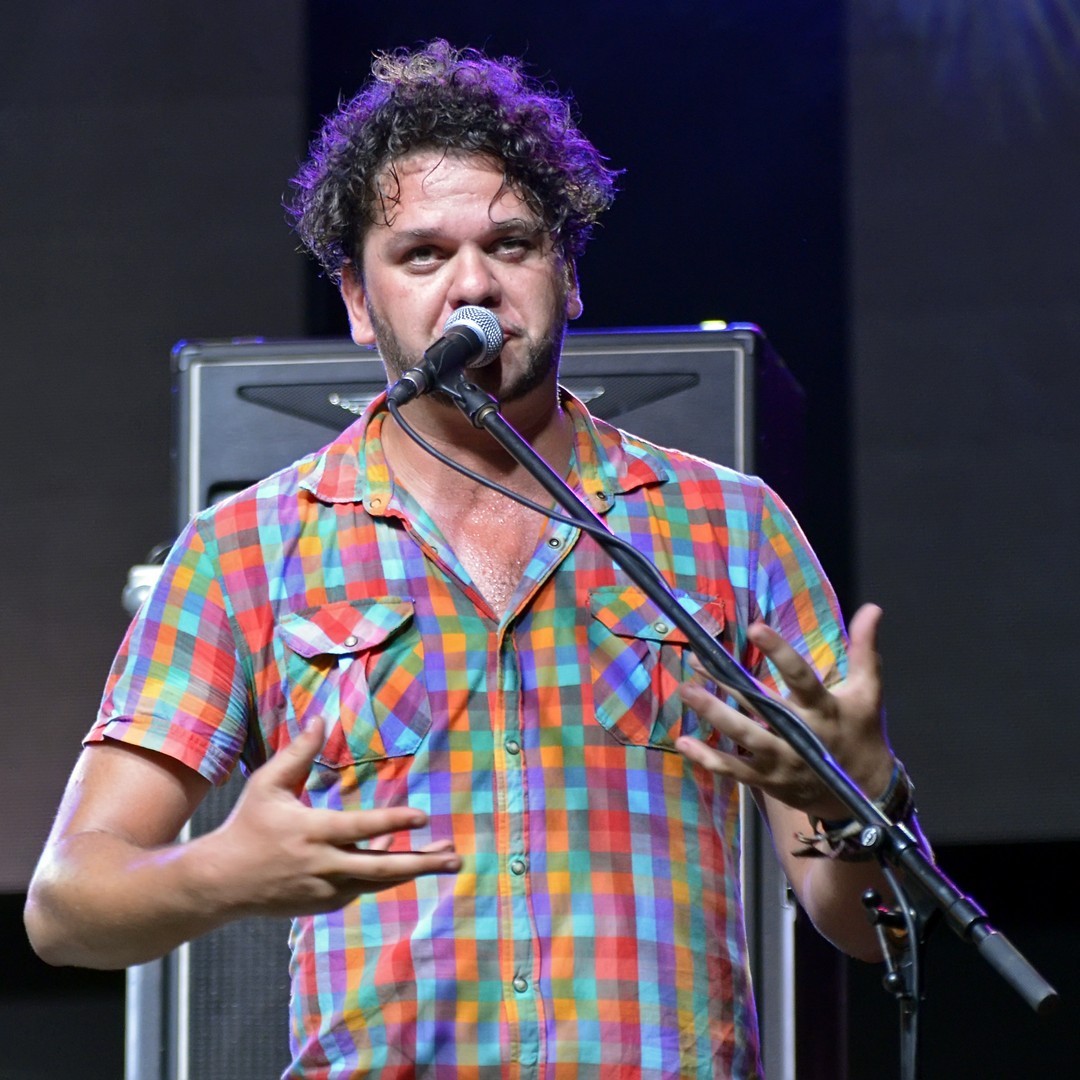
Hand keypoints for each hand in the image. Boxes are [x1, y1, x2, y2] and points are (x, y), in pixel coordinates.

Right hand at [198, 718, 460, 917]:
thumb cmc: (247, 825)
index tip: (423, 817)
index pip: (361, 828)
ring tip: (446, 859)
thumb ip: (298, 753)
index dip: (393, 822)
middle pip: (382, 868)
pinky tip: (400, 856)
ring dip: (414, 869)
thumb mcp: (267, 785)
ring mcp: (327, 889)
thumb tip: (319, 718)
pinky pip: (362, 887)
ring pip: (379, 881)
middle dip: (422, 863)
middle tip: (454, 857)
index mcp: (312, 832)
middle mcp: (324, 865)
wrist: (221, 882)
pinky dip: (382, 873)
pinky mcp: (325, 903)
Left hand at [674, 603, 894, 819]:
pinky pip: (735, 770)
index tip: (755, 628)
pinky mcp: (768, 780)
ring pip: (744, 737)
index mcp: (825, 709)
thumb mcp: (868, 692)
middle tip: (697, 661)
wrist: (863, 796)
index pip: (801, 677)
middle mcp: (802, 735)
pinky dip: (708, 758)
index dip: (780, 653)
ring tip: (686, 690)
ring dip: (714, 714)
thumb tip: (872, 608)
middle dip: (729, 686)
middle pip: (762, 707)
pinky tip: (684, 742)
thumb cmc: (862, 733)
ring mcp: (782, 761)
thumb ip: (864, 650)